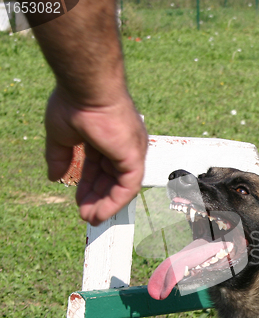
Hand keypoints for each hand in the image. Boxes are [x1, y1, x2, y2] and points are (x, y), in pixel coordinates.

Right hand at [44, 86, 147, 225]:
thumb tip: (53, 177)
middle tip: (85, 214)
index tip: (79, 199)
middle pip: (111, 178)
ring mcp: (131, 151)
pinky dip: (115, 202)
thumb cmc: (75, 102)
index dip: (88, 184)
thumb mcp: (61, 135)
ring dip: (106, 204)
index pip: (100, 166)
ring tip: (90, 218)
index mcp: (108, 136)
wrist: (86, 89)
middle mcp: (124, 144)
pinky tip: (101, 212)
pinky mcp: (134, 157)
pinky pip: (128, 187)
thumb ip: (59, 157)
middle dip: (97, 197)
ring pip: (121, 185)